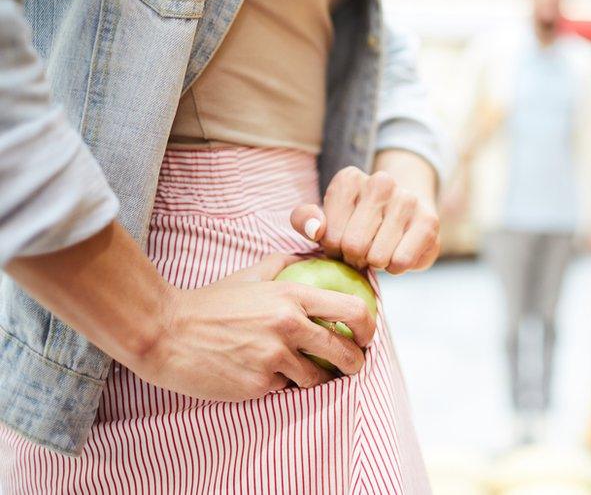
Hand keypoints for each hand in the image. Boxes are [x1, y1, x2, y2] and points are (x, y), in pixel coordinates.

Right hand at [137, 254, 376, 400]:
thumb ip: (284, 263)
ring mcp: (275, 357)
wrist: (165, 333)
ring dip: (316, 379)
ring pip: (318, 378)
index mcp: (292, 295)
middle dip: (355, 363)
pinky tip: (269, 378)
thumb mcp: (250, 275)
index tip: (364, 336)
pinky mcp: (259, 385)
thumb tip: (312, 255)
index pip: (353, 310)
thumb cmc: (210, 303)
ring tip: (306, 374)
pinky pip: (287, 391)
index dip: (368, 327)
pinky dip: (284, 387)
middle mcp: (289, 325)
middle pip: (346, 352)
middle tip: (351, 365)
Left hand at [290, 166, 440, 273]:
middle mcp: (381, 182)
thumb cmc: (357, 222)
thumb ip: (305, 221)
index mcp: (349, 178)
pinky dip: (396, 267)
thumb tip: (317, 230)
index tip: (344, 241)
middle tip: (362, 252)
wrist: (406, 216)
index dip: (334, 249)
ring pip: (378, 256)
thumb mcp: (325, 220)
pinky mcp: (429, 220)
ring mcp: (407, 199)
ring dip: (376, 263)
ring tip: (380, 251)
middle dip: (354, 258)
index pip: (330, 235)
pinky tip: (398, 254)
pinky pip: (401, 261)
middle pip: (353, 245)